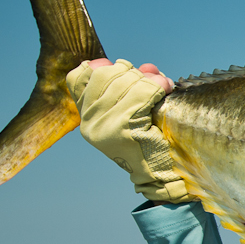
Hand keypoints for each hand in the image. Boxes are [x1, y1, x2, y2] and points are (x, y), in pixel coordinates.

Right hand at [68, 58, 191, 202]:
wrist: (163, 176)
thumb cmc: (152, 141)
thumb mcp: (134, 108)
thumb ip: (134, 86)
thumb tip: (148, 68)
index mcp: (86, 118)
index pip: (79, 76)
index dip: (102, 67)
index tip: (125, 72)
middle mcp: (90, 122)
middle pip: (104, 74)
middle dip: (132, 72)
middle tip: (151, 81)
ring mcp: (104, 126)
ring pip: (124, 81)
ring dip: (148, 80)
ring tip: (162, 86)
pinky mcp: (123, 129)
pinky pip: (140, 94)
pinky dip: (156, 87)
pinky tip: (165, 90)